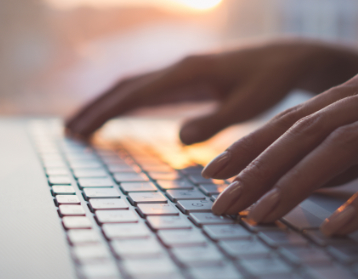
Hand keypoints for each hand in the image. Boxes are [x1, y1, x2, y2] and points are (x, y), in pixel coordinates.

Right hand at [65, 40, 357, 142]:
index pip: (137, 92)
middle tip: (70, 132)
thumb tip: (179, 138)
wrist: (288, 61)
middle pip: (127, 86)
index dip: (106, 112)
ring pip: (135, 86)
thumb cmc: (272, 82)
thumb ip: (216, 121)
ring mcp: (184, 72)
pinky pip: (151, 90)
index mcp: (190, 72)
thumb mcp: (249, 105)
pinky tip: (121, 116)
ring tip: (83, 126)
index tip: (81, 130)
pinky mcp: (191, 79)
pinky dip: (129, 103)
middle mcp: (181, 68)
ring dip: (108, 105)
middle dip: (97, 108)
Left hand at [202, 67, 357, 235]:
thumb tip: (312, 178)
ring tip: (265, 217)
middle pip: (306, 133)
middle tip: (225, 203)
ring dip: (298, 184)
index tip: (216, 172)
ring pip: (343, 148)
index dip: (251, 145)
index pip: (293, 119)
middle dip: (258, 169)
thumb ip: (353, 145)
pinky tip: (341, 225)